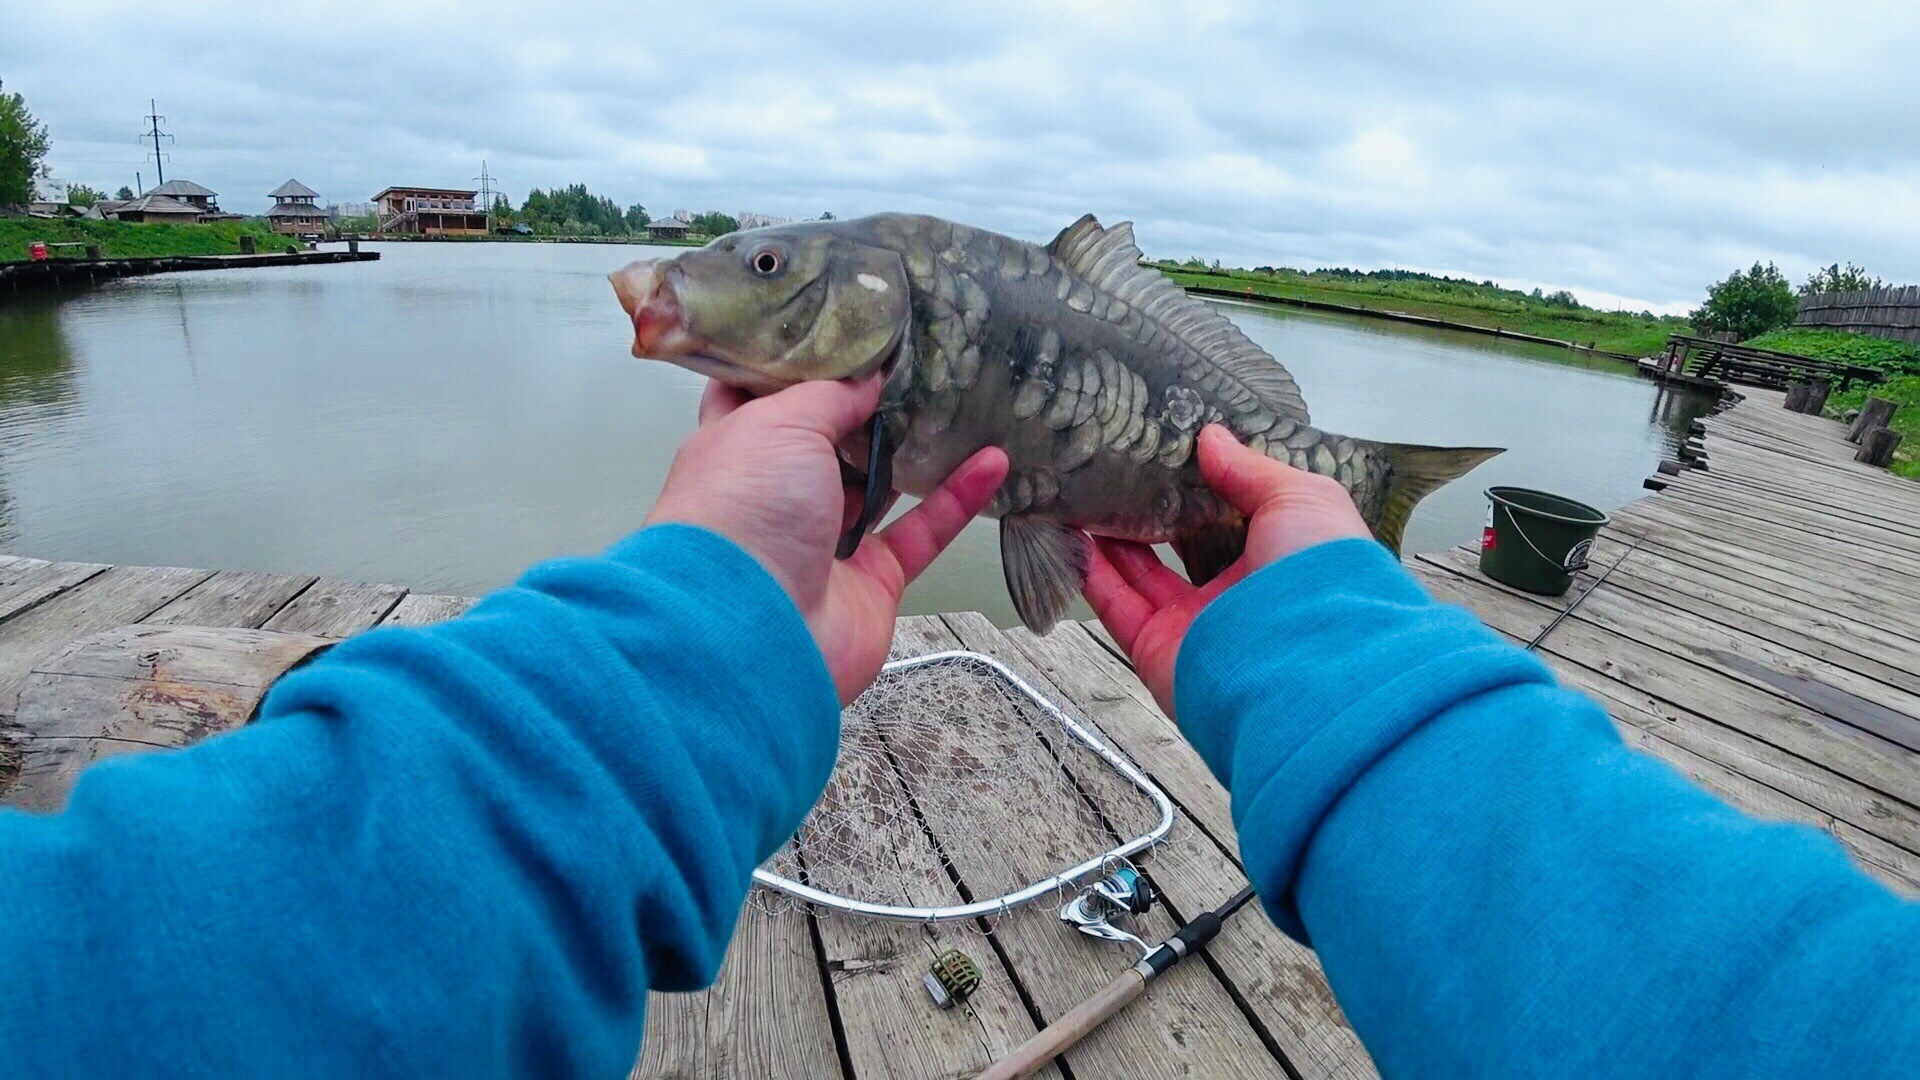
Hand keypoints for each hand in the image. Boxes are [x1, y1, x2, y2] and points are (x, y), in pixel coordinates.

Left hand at [648, 377, 1009, 702]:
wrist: (751, 633)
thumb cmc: (743, 513)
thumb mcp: (780, 423)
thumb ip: (830, 394)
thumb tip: (870, 376)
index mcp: (735, 447)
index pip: (759, 394)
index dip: (793, 361)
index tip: (836, 326)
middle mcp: (777, 493)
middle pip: (828, 439)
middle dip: (867, 403)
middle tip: (916, 357)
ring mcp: (825, 539)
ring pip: (880, 485)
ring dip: (920, 449)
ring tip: (963, 400)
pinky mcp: (871, 580)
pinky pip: (921, 532)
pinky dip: (958, 499)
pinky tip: (994, 461)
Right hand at [1084, 424, 1367, 717]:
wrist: (1305, 669)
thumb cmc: (1322, 579)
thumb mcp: (1302, 499)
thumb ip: (1251, 469)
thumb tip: (1210, 438)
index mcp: (1278, 557)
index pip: (1232, 517)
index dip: (1203, 485)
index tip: (1170, 450)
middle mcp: (1236, 593)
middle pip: (1180, 547)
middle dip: (1150, 511)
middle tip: (1117, 469)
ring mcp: (1194, 623)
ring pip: (1141, 575)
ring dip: (1110, 537)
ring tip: (1083, 493)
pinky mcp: (1157, 648)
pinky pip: (1116, 606)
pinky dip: (1091, 574)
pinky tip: (1071, 535)